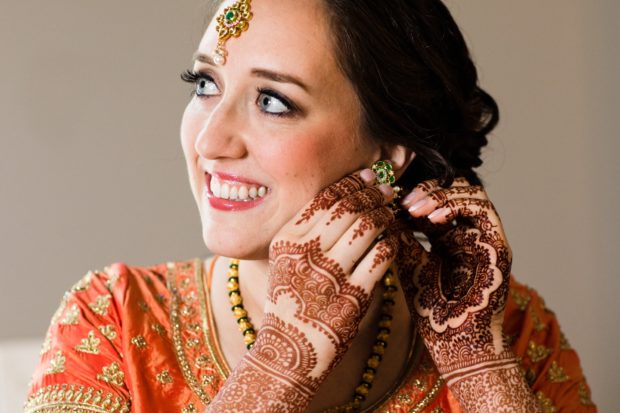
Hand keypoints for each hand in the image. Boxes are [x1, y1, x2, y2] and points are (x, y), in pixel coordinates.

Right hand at [207, 170, 399, 411]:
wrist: (289, 351)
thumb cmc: (289, 302)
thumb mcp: (285, 262)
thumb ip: (306, 231)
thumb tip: (342, 197)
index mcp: (287, 240)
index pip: (325, 198)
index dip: (350, 183)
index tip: (365, 177)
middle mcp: (307, 253)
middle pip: (348, 208)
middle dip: (371, 194)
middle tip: (384, 191)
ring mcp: (331, 274)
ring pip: (367, 227)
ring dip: (383, 214)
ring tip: (389, 212)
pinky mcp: (354, 296)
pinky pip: (381, 256)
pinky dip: (391, 242)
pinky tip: (392, 240)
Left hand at [394, 177, 540, 411]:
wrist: (455, 344)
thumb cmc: (431, 312)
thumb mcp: (408, 264)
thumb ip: (401, 235)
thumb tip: (384, 205)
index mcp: (447, 237)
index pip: (435, 199)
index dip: (413, 194)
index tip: (389, 200)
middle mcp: (467, 233)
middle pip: (455, 189)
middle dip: (427, 189)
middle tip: (403, 201)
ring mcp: (484, 238)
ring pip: (471, 192)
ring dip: (440, 195)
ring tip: (415, 208)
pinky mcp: (498, 246)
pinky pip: (483, 209)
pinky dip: (456, 206)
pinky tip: (432, 219)